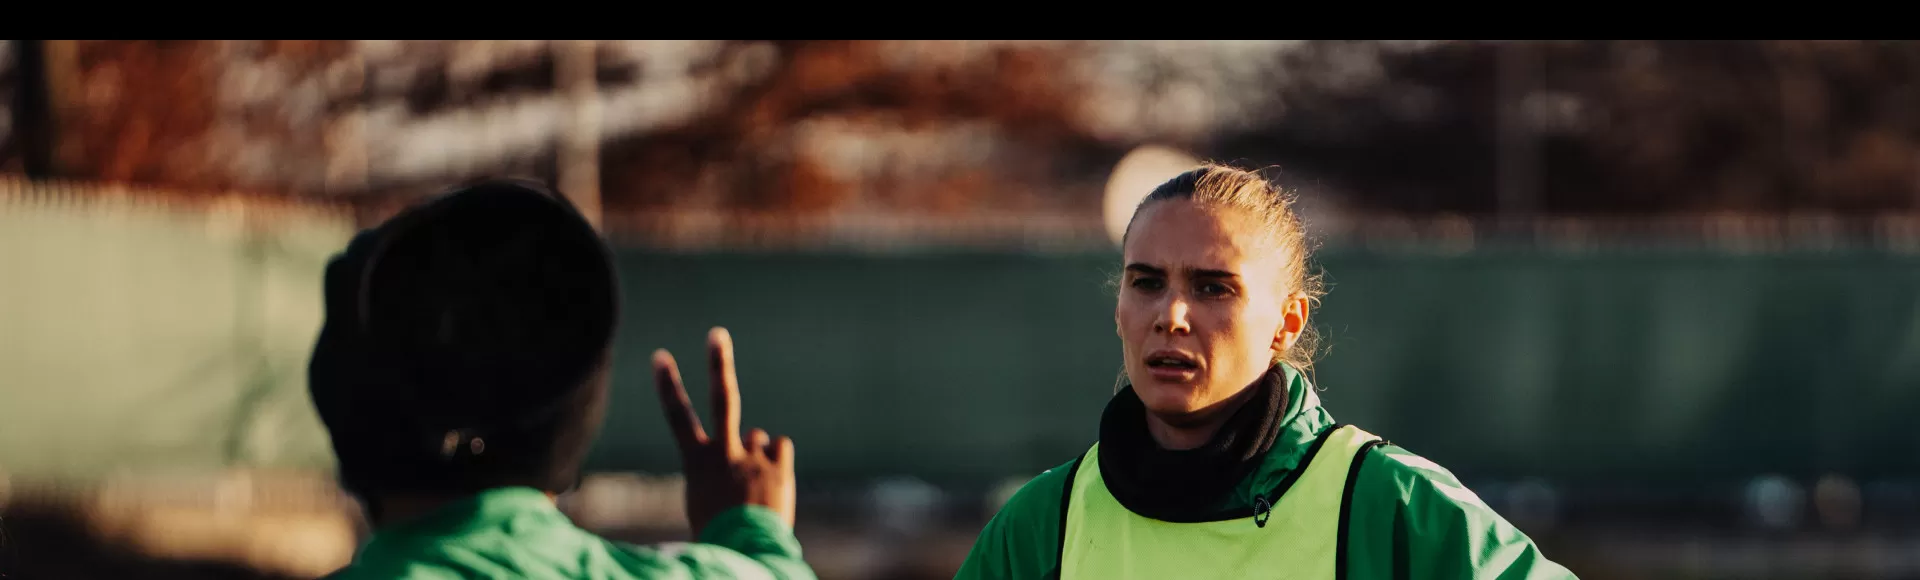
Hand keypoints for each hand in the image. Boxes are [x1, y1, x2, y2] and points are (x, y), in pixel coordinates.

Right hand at [653, 327, 796, 534]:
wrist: (743, 552)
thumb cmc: (718, 532)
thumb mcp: (706, 498)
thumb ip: (725, 462)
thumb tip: (754, 434)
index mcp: (697, 463)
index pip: (677, 417)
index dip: (668, 385)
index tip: (660, 356)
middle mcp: (724, 454)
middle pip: (722, 400)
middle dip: (718, 365)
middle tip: (716, 334)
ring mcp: (753, 458)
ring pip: (757, 435)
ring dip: (754, 455)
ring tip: (750, 489)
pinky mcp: (778, 467)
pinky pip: (779, 449)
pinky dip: (775, 464)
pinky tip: (770, 487)